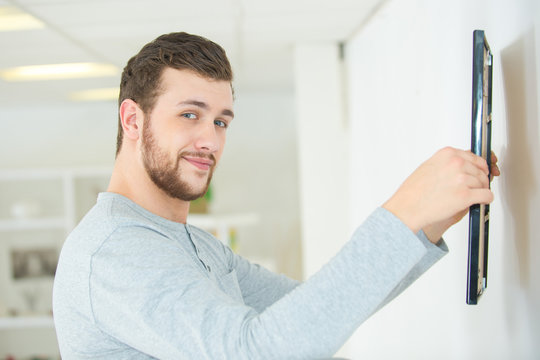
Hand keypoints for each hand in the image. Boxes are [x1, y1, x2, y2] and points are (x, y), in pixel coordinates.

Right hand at [383, 147, 497, 242]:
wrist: (408, 207)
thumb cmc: (413, 191)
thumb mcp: (428, 166)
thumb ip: (446, 163)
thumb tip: (460, 166)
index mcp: (447, 154)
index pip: (474, 156)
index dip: (478, 167)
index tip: (479, 171)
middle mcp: (456, 164)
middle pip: (480, 170)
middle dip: (480, 179)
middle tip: (476, 187)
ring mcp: (462, 179)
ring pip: (484, 183)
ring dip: (480, 190)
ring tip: (471, 196)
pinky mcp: (466, 195)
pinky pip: (487, 195)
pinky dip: (486, 199)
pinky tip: (481, 201)